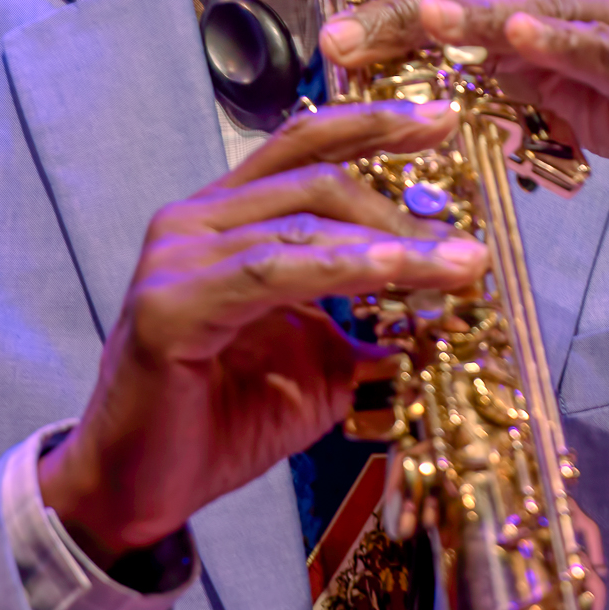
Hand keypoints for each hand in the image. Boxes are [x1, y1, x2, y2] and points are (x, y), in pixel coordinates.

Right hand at [41, 101, 486, 564]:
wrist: (141, 489)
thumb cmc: (223, 419)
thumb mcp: (319, 367)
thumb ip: (369, 330)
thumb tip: (442, 319)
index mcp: (229, 219)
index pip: (306, 146)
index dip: (374, 125)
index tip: (444, 120)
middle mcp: (198, 222)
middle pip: (315, 176)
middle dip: (400, 199)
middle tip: (467, 241)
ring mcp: (179, 258)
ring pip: (305, 222)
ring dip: (391, 243)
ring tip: (455, 263)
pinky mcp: (171, 303)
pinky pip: (271, 271)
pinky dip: (340, 266)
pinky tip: (391, 271)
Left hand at [315, 0, 608, 213]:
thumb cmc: (608, 79)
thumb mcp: (529, 47)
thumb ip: (471, 27)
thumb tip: (387, 28)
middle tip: (343, 33)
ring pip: (531, 4)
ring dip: (470, 18)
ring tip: (420, 20)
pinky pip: (593, 46)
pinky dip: (555, 42)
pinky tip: (519, 37)